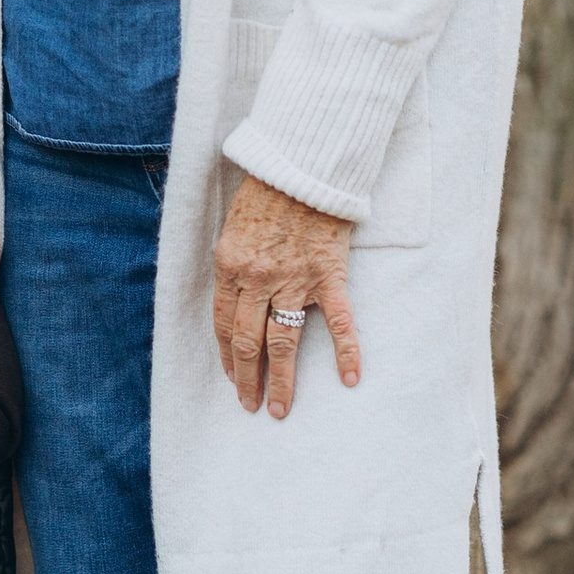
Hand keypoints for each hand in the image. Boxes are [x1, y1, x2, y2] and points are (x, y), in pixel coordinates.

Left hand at [212, 173, 360, 418]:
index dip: (226, 356)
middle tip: (249, 405)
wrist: (305, 164)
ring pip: (282, 342)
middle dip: (247, 380)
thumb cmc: (267, 189)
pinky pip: (339, 323)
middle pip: (248, 343)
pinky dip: (346, 353)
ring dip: (281, 381)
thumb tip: (234, 297)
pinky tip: (349, 379)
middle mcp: (257, 279)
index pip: (223, 324)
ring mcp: (294, 280)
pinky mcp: (328, 275)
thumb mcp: (233, 226)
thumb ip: (232, 263)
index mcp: (230, 266)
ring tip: (280, 409)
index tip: (231, 378)